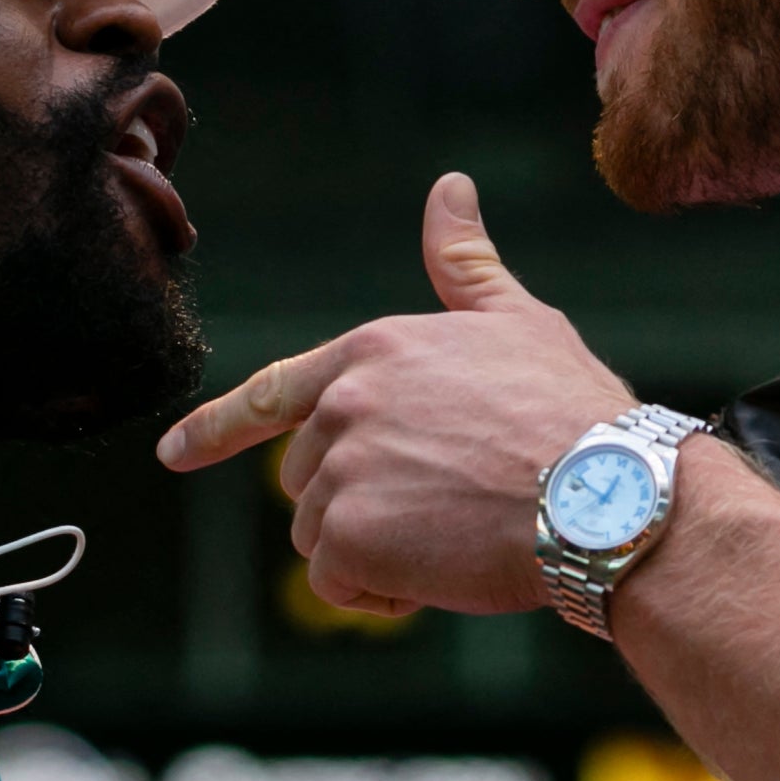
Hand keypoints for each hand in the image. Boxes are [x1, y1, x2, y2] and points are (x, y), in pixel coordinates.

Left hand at [156, 173, 636, 616]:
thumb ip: (464, 267)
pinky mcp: (349, 535)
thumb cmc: (573, 412)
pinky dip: (382, 593)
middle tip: (449, 508)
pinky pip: (339, 582)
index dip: (215, 429)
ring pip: (322, 537)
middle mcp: (344, 402)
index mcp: (373, 350)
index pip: (272, 393)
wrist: (606, 495)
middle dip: (363, 506)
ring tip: (456, 538)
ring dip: (377, 554)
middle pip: (308, 480)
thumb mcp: (519, 322)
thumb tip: (449, 187)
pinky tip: (442, 574)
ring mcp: (342, 469)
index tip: (173, 454)